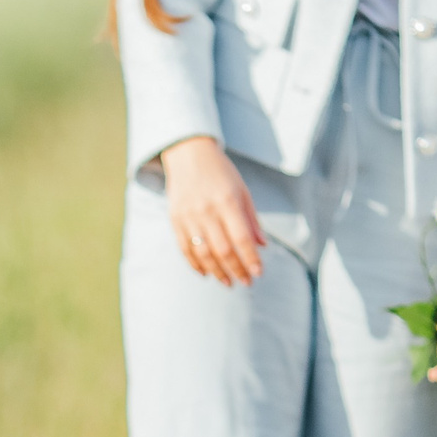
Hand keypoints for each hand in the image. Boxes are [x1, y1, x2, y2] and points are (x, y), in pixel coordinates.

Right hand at [160, 137, 264, 285]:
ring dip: (217, 271)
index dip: (250, 258)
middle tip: (245, 282)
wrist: (188, 154)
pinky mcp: (175, 219)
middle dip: (236, 270)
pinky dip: (195, 264)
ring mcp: (189, 216)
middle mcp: (207, 210)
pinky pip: (185, 248)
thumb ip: (251, 219)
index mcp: (227, 201)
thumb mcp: (241, 190)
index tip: (258, 273)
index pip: (242, 238)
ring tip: (227, 282)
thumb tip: (261, 245)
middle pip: (223, 249)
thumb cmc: (220, 172)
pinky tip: (206, 273)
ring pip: (203, 253)